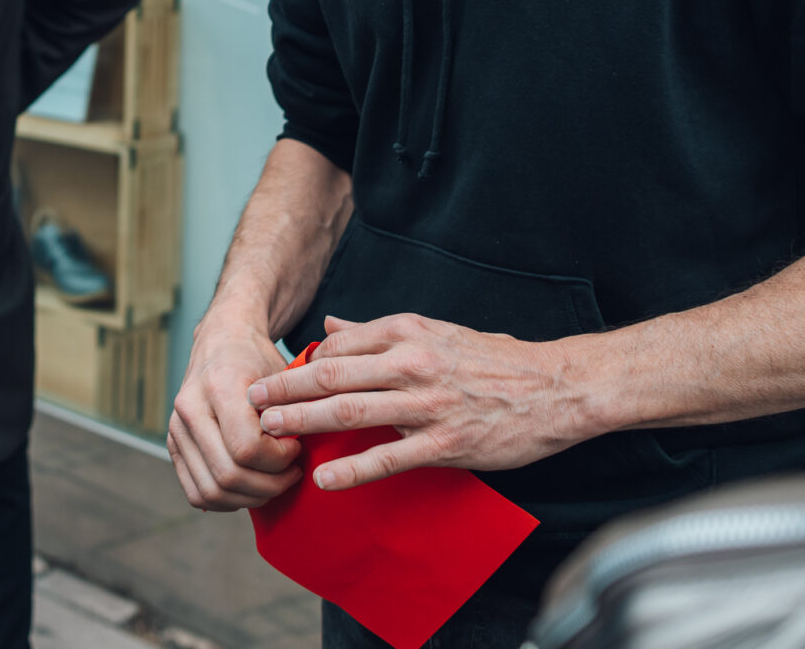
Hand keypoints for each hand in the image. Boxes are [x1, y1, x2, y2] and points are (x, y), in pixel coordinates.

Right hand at [168, 312, 304, 510]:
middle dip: (270, 484)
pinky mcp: (173, 445)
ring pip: (212, 492)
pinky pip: (197, 493)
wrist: (222, 341)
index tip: (296, 448)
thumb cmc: (257, 359)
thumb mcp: (282, 374)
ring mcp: (176, 429)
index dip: (280, 459)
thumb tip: (301, 454)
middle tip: (292, 472)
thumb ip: (292, 411)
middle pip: (229, 475)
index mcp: (218, 386)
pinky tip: (251, 487)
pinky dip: (227, 501)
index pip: (247, 448)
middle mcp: (189, 408)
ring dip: (250, 498)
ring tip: (274, 481)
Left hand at [245, 313, 599, 490]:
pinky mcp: (445, 442)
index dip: (298, 365)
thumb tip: (329, 325)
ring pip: (350, 412)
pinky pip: (389, 457)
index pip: (337, 347)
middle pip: (331, 376)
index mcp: (406, 332)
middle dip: (284, 390)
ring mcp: (426, 404)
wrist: (556, 387)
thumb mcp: (433, 330)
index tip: (269, 380)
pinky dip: (352, 468)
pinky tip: (324, 479)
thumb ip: (376, 330)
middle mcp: (410, 362)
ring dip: (303, 423)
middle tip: (248, 402)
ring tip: (269, 433)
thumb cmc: (493, 359)